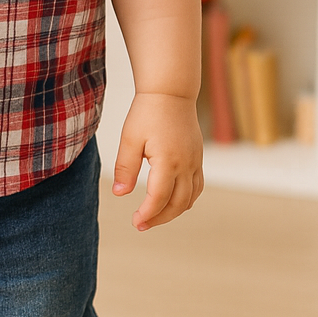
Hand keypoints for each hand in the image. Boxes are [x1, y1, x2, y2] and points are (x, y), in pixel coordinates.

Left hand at [111, 92, 203, 230]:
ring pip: (190, 198)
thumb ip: (125, 168)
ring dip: (173, 212)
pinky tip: (172, 202)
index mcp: (168, 160)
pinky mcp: (197, 157)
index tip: (135, 221)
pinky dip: (186, 199)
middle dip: (159, 218)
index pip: (159, 197)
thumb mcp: (130, 139)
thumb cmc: (147, 112)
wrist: (171, 92)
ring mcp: (195, 161)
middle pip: (178, 204)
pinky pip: (197, 186)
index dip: (148, 213)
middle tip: (141, 224)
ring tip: (154, 216)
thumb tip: (120, 194)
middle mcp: (186, 164)